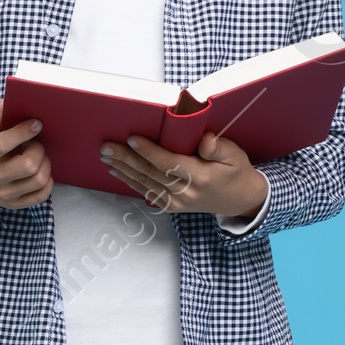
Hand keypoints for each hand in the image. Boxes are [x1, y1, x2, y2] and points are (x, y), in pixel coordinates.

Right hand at [0, 104, 53, 208]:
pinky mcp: (14, 204)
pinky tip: (39, 170)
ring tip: (37, 156)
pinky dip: (47, 181)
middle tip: (35, 143)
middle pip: (28, 165)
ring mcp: (4, 194)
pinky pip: (41, 195)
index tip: (37, 123)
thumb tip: (8, 103)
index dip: (22, 133)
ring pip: (38, 180)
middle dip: (38, 149)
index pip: (2, 145)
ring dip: (45, 164)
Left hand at [100, 130, 266, 222]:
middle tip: (106, 147)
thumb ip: (219, 147)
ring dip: (123, 169)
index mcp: (200, 177)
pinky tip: (116, 171)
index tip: (132, 139)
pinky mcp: (171, 206)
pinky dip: (130, 181)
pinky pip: (147, 192)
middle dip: (126, 159)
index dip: (149, 151)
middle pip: (150, 173)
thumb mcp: (235, 156)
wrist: (239, 201)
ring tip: (105, 156)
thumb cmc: (235, 172)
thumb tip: (205, 140)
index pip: (169, 163)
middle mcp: (185, 192)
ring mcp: (176, 202)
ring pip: (144, 183)